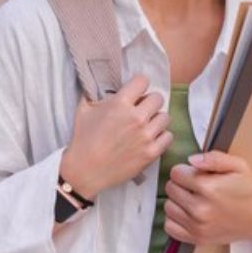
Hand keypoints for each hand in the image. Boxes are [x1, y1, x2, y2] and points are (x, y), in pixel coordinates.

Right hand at [59, 74, 171, 199]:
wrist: (85, 171)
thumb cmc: (83, 140)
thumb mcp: (83, 110)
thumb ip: (94, 93)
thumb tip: (101, 83)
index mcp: (120, 103)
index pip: (142, 81)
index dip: (139, 85)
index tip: (135, 92)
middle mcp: (136, 117)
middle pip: (158, 98)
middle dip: (149, 102)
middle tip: (141, 109)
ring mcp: (145, 136)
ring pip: (165, 117)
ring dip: (156, 119)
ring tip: (146, 125)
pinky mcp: (151, 153)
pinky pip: (168, 136)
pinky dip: (161, 136)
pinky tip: (150, 138)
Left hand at [163, 151, 251, 247]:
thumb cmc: (249, 191)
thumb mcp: (238, 166)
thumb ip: (214, 158)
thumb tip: (191, 159)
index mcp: (208, 188)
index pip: (176, 173)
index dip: (185, 170)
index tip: (195, 174)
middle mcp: (200, 209)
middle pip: (170, 189)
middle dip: (181, 184)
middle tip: (196, 186)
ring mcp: (197, 226)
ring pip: (168, 206)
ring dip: (177, 201)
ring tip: (193, 199)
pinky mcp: (197, 239)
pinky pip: (170, 226)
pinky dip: (175, 219)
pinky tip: (187, 213)